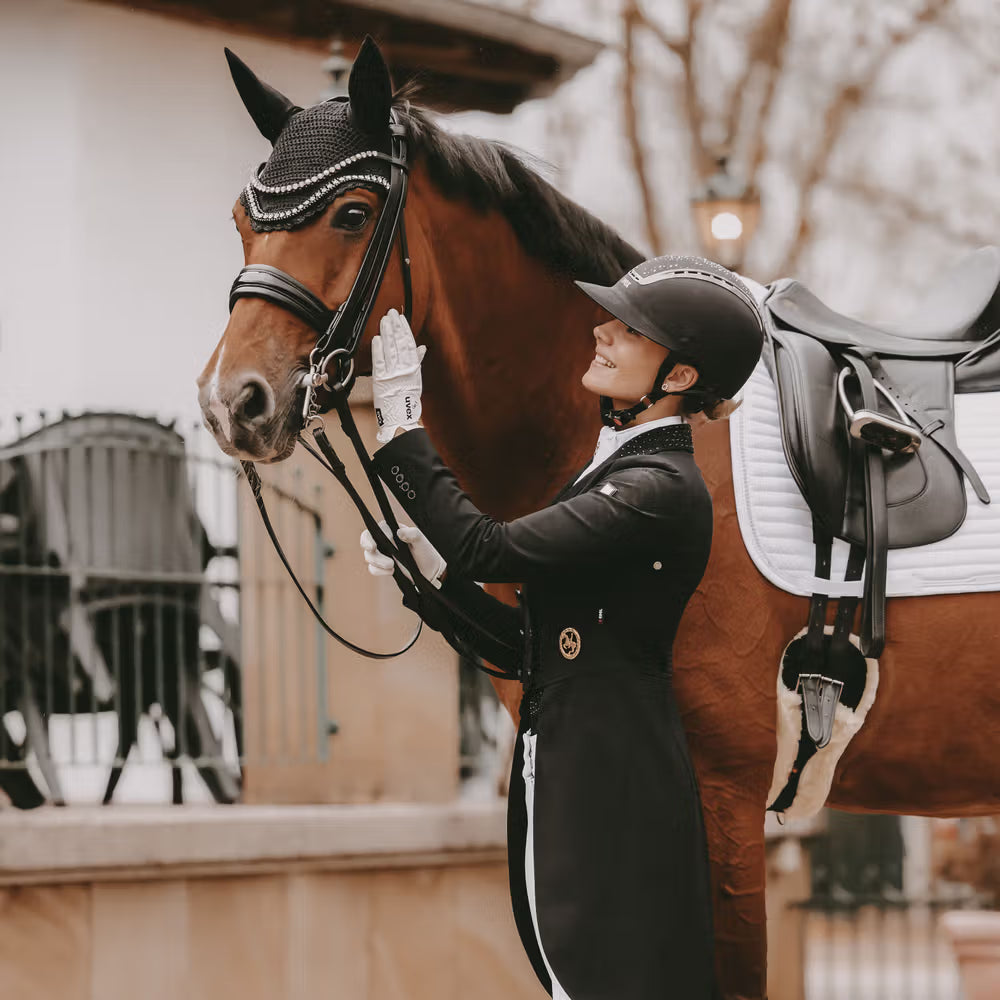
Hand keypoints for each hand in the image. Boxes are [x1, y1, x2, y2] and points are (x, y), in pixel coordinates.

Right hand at [360, 520, 445, 588]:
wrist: (429, 570)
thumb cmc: (425, 552)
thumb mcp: (422, 542)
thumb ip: (413, 534)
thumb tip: (399, 532)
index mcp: (391, 530)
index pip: (374, 530)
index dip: (369, 538)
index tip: (372, 547)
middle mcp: (384, 540)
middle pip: (367, 544)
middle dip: (373, 555)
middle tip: (388, 563)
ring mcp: (382, 553)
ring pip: (369, 557)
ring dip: (378, 564)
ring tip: (392, 567)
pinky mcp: (382, 566)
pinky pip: (373, 568)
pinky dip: (379, 571)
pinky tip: (392, 571)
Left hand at [372, 309, 425, 443]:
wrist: (401, 415)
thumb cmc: (408, 399)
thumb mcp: (416, 378)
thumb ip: (418, 360)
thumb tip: (422, 347)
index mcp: (412, 367)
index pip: (408, 343)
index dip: (404, 329)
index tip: (400, 318)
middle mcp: (403, 368)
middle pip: (399, 343)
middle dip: (394, 326)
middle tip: (390, 313)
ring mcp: (392, 373)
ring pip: (390, 349)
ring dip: (387, 333)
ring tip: (384, 321)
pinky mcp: (381, 379)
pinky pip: (379, 362)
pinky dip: (378, 349)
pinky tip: (377, 338)